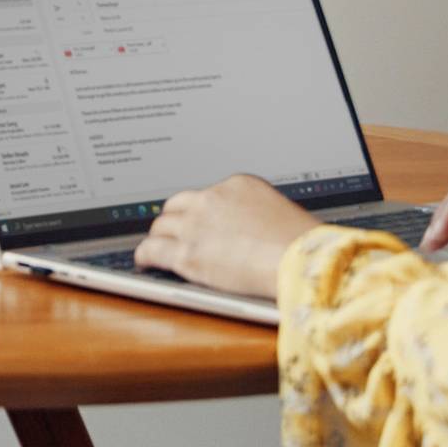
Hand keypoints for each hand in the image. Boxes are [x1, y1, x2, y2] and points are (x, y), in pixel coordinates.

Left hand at [133, 174, 318, 297]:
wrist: (301, 261)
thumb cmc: (303, 246)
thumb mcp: (281, 214)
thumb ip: (258, 215)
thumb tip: (254, 229)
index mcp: (238, 185)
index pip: (208, 194)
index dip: (200, 210)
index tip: (199, 219)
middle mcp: (212, 199)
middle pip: (179, 205)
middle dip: (175, 219)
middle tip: (173, 232)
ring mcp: (196, 225)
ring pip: (162, 226)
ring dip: (160, 236)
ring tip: (157, 247)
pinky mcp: (187, 253)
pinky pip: (152, 249)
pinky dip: (145, 255)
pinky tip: (145, 261)